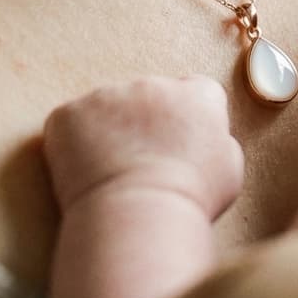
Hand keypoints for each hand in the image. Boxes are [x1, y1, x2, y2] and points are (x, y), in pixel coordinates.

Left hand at [43, 75, 243, 218]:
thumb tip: (205, 137)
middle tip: (138, 163)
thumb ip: (219, 138)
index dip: (181, 118)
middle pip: (146, 96)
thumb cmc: (190, 199)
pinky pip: (68, 124)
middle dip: (141, 122)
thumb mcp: (229, 166)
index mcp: (199, 94)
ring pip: (105, 108)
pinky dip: (69, 146)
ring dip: (106, 132)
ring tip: (109, 175)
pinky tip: (81, 176)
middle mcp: (155, 83)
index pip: (193, 91)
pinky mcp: (70, 113)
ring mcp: (109, 94)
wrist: (140, 214)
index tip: (172, 143)